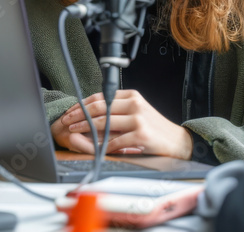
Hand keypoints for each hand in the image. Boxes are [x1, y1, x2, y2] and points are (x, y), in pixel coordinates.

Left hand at [55, 90, 192, 158]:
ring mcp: (138, 119)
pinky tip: (96, 148)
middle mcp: (134, 104)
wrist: (176, 142)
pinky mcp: (141, 134)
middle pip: (99, 106)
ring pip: (104, 122)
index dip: (82, 104)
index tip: (70, 111)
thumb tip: (88, 112)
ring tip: (74, 131)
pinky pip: (115, 141)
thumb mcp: (135, 112)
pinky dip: (103, 146)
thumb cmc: (153, 128)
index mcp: (131, 96)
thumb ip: (116, 110)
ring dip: (85, 128)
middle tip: (67, 120)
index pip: (100, 96)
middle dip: (79, 114)